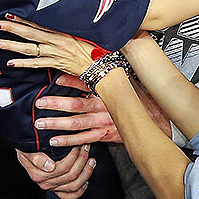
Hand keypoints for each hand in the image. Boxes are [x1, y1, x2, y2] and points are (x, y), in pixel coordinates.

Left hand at [0, 16, 94, 77]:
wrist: (101, 64)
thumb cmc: (94, 48)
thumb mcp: (81, 33)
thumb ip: (66, 30)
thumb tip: (55, 25)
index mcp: (61, 31)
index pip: (37, 24)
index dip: (22, 19)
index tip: (8, 14)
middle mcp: (55, 41)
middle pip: (29, 33)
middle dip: (11, 28)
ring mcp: (54, 53)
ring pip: (28, 48)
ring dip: (11, 45)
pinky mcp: (55, 64)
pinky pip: (36, 64)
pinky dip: (23, 64)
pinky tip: (11, 63)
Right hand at [16, 144, 94, 198]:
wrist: (26, 152)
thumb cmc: (28, 149)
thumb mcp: (27, 149)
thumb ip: (36, 157)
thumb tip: (49, 166)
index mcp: (38, 174)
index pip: (62, 168)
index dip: (74, 156)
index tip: (78, 144)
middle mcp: (45, 183)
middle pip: (71, 175)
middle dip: (82, 160)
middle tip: (86, 148)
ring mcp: (52, 188)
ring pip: (74, 186)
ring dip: (86, 172)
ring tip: (91, 160)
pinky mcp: (57, 191)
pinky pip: (70, 196)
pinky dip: (80, 190)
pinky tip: (86, 180)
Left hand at [34, 74, 170, 145]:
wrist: (158, 122)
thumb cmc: (142, 100)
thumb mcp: (129, 82)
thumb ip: (111, 72)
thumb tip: (97, 56)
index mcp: (110, 92)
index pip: (87, 83)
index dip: (70, 80)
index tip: (55, 77)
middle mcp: (105, 107)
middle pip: (77, 105)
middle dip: (56, 104)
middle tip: (39, 103)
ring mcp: (105, 123)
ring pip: (77, 123)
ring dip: (57, 124)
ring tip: (41, 123)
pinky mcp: (106, 135)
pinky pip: (85, 139)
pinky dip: (70, 141)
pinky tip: (56, 142)